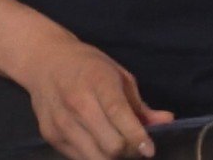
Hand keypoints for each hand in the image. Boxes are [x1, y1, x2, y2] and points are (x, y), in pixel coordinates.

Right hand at [18, 36, 174, 158]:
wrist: (45, 62)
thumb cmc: (89, 66)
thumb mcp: (119, 76)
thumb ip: (141, 104)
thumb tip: (167, 121)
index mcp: (99, 82)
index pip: (119, 115)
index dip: (137, 136)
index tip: (150, 150)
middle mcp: (78, 104)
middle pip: (110, 144)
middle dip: (129, 151)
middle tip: (136, 146)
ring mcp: (61, 123)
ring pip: (95, 157)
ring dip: (113, 158)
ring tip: (120, 147)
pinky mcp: (50, 137)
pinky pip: (79, 158)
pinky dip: (95, 156)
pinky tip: (100, 145)